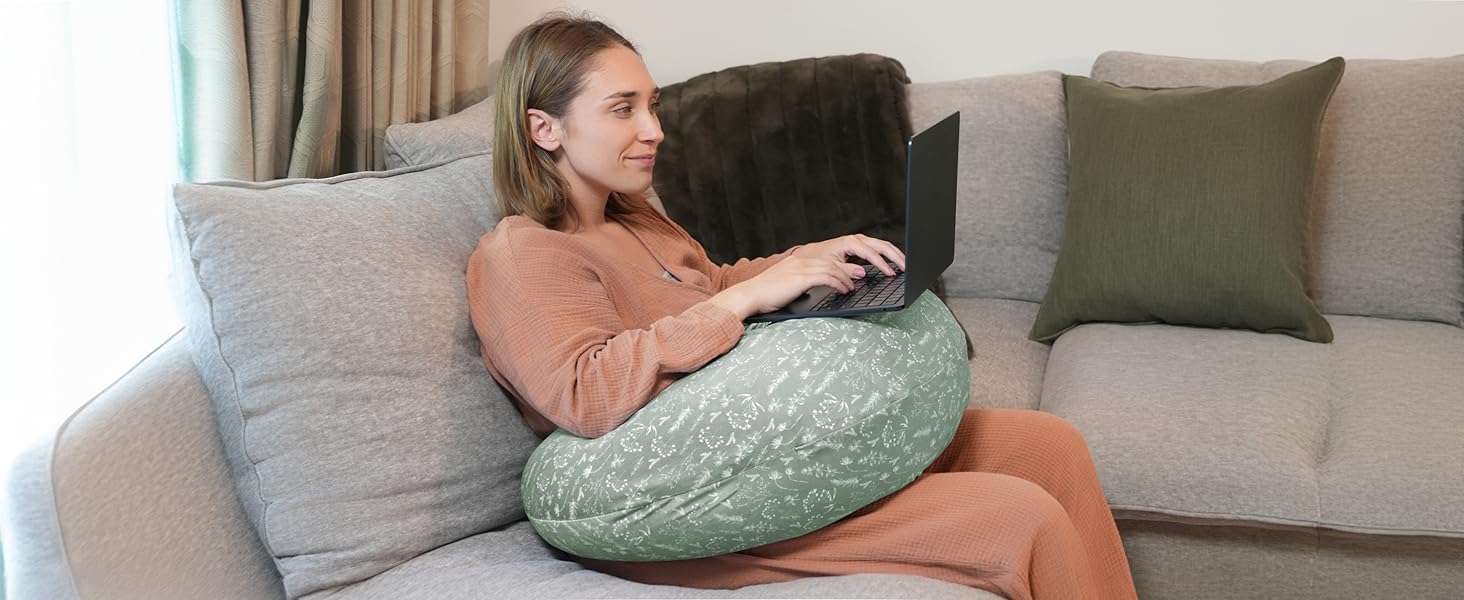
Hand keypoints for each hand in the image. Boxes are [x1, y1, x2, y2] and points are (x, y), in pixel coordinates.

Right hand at [707, 234, 904, 317]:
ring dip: (855, 276)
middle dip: (877, 256)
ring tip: (866, 284)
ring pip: (839, 265)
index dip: (874, 251)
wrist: (751, 296)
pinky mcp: (800, 276)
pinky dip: (840, 284)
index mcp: (814, 254)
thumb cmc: (776, 293)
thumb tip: (857, 277)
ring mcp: (805, 264)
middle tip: (895, 269)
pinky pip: (826, 277)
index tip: (892, 262)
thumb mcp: (806, 283)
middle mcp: (811, 255)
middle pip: (853, 247)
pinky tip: (847, 291)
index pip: (852, 245)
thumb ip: (831, 277)